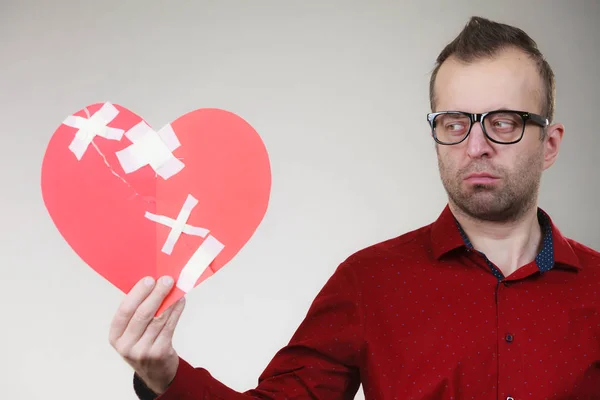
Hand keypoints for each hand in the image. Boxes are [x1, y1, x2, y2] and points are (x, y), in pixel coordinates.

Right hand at [109, 275, 185, 393]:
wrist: (155, 372)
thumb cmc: (143, 343)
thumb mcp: (132, 332)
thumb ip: (138, 312)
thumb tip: (154, 283)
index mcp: (115, 336)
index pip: (124, 311)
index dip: (137, 294)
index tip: (149, 279)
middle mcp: (126, 345)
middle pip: (142, 314)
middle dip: (156, 294)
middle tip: (166, 279)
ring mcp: (143, 351)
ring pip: (159, 319)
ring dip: (169, 300)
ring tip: (176, 287)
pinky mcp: (160, 353)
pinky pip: (170, 326)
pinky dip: (176, 310)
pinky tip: (180, 301)